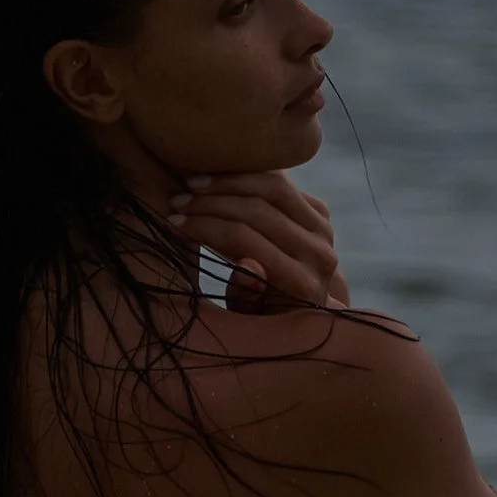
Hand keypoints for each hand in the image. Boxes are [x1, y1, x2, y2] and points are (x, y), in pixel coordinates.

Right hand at [168, 170, 350, 312]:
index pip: (245, 240)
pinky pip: (282, 183)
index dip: (205, 227)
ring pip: (273, 187)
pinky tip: (218, 178)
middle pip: (258, 210)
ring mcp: (324, 230)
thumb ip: (246, 294)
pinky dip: (248, 176)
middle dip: (210, 203)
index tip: (172, 221)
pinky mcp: (321, 214)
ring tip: (192, 185)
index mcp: (302, 285)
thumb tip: (249, 265)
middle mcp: (319, 254)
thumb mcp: (245, 318)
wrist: (297, 311)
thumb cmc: (259, 320)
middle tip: (177, 201)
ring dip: (227, 182)